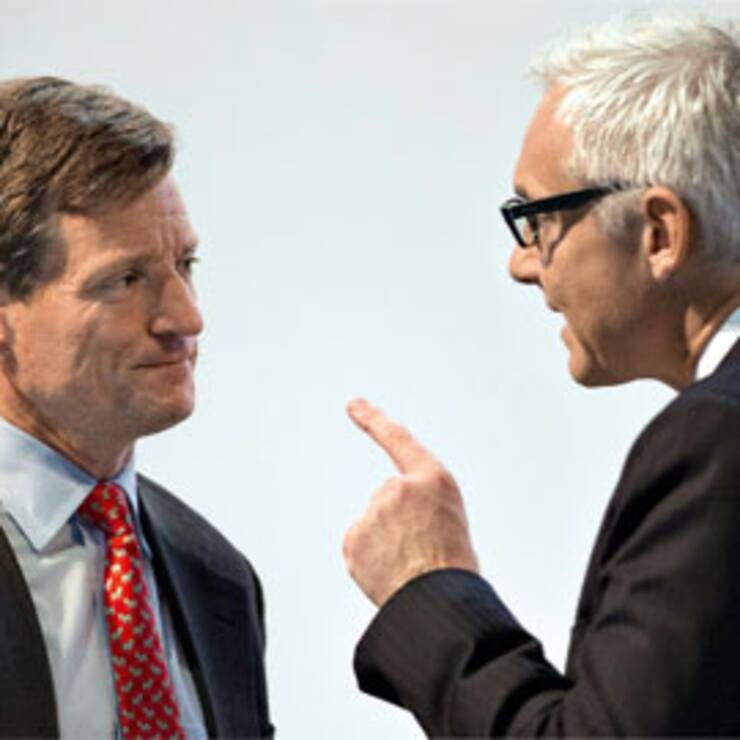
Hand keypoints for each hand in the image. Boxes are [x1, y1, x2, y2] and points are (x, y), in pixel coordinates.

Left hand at [343, 398, 478, 605]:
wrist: (438, 599)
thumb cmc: (454, 566)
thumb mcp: (452, 518)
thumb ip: (423, 505)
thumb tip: (401, 521)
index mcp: (433, 479)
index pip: (398, 440)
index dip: (374, 420)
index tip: (353, 405)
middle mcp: (399, 487)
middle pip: (388, 499)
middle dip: (398, 521)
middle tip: (421, 548)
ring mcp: (374, 512)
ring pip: (374, 525)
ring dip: (386, 542)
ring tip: (411, 565)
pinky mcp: (354, 538)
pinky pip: (360, 546)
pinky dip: (370, 559)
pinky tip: (390, 573)